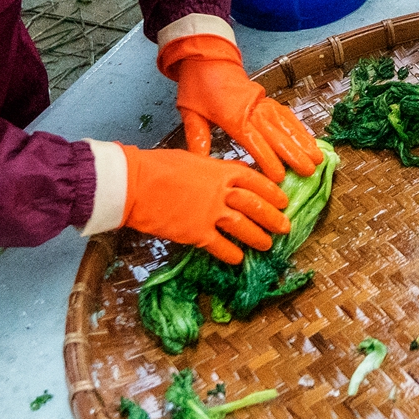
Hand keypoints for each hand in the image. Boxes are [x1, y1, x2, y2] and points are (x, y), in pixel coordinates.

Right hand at [120, 145, 289, 265]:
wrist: (133, 183)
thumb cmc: (157, 167)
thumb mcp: (193, 160)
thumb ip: (215, 169)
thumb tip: (231, 173)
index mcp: (221, 171)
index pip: (255, 182)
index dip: (272, 193)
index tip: (283, 201)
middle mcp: (221, 193)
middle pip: (255, 206)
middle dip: (273, 218)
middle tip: (285, 227)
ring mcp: (210, 214)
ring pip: (243, 227)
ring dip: (258, 237)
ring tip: (267, 244)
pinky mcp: (196, 234)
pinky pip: (220, 246)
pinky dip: (231, 254)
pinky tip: (238, 259)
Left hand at [163, 35, 322, 182]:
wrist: (207, 57)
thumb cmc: (197, 87)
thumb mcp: (190, 112)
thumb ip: (197, 137)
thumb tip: (200, 162)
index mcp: (233, 116)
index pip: (254, 141)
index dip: (268, 159)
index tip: (280, 176)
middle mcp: (253, 110)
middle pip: (276, 134)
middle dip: (294, 154)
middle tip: (310, 170)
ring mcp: (263, 103)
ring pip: (287, 125)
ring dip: (303, 142)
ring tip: (318, 158)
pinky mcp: (268, 100)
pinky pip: (287, 115)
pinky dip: (300, 128)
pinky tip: (310, 140)